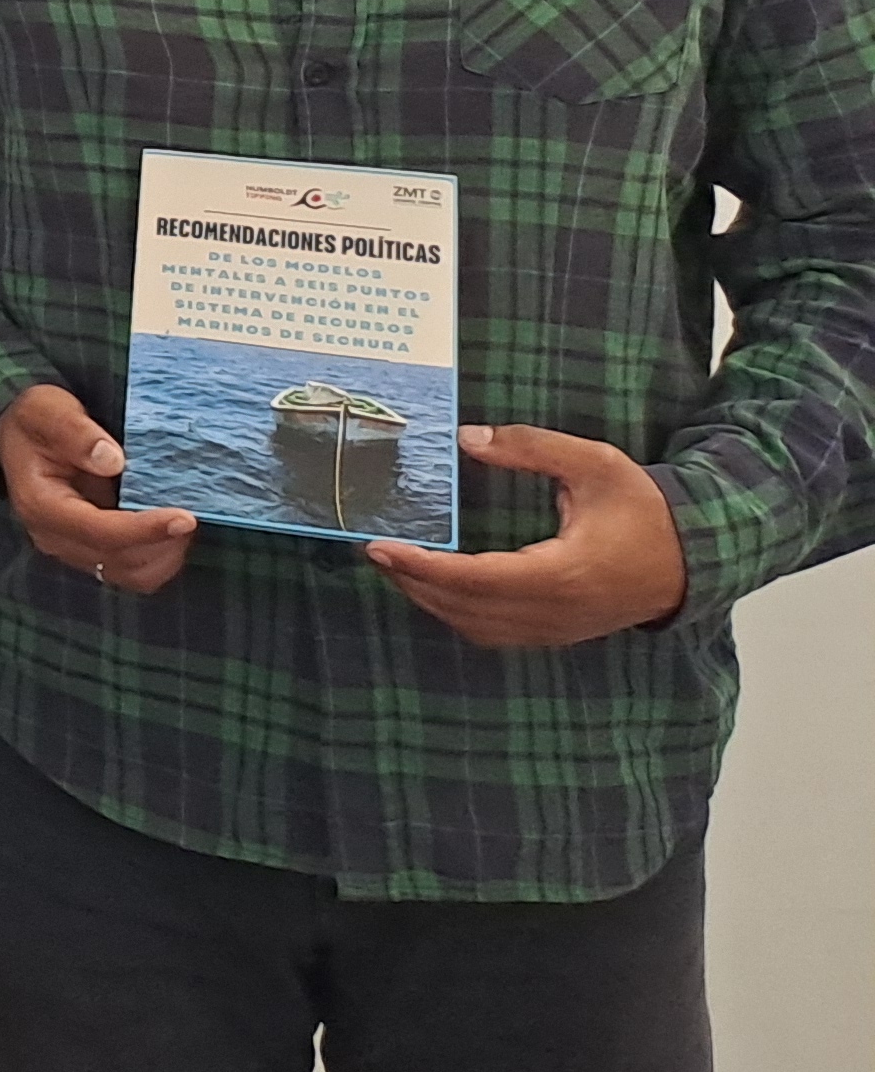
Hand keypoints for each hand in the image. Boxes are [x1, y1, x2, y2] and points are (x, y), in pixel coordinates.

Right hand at [0, 383, 197, 596]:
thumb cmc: (35, 421)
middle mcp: (54, 537)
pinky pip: (132, 570)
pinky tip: (169, 528)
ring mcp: (72, 548)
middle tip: (191, 511)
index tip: (185, 517)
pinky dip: (159, 556)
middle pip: (120, 560)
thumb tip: (112, 460)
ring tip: (182, 521)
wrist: (19, 436)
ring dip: (165, 554)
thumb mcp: (49, 411)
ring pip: (131, 574)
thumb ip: (76, 432)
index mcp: (41, 505)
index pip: (100, 532)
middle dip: (163, 542)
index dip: (146, 529)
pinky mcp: (89, 551)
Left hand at [368, 425, 688, 647]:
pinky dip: (459, 614)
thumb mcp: (594, 463)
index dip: (424, 568)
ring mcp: (559, 628)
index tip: (383, 548)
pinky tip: (438, 588)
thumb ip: (531, 448)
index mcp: (563, 573)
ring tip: (398, 567)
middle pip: (467, 609)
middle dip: (415, 583)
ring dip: (433, 601)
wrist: (694, 556)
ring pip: (479, 627)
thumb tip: (468, 438)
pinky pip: (497, 633)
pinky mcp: (560, 632)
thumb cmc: (645, 509)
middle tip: (377, 553)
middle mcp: (557, 611)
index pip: (477, 579)